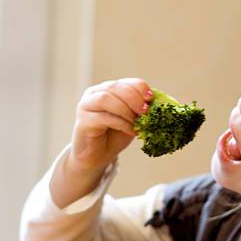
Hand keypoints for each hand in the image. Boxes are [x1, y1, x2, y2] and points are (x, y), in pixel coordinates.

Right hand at [50, 78, 151, 207]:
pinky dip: (121, 123)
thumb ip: (139, 110)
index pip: (125, 82)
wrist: (97, 157)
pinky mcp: (83, 122)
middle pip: (115, 87)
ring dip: (126, 110)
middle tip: (145, 112)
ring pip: (106, 99)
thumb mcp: (131, 120)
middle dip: (134, 98)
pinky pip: (103, 117)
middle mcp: (94, 94)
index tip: (150, 99)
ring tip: (137, 123)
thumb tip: (156, 103)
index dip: (139, 88)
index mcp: (107, 90)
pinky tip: (130, 130)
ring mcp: (86, 106)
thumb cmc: (114, 137)